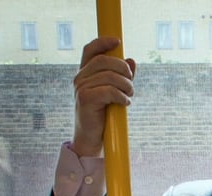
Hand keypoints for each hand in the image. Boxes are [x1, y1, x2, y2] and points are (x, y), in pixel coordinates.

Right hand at [72, 37, 136, 157]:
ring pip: (110, 76)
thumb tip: (131, 60)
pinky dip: (121, 96)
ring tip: (129, 96)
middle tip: (131, 83)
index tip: (118, 41)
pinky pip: (108, 90)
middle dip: (124, 70)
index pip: (90, 50)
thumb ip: (122, 76)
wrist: (93, 137)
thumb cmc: (104, 114)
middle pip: (105, 60)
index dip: (103, 42)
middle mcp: (80, 77)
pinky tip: (124, 103)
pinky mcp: (85, 99)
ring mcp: (80, 87)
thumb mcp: (115, 92)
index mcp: (86, 73)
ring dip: (126, 86)